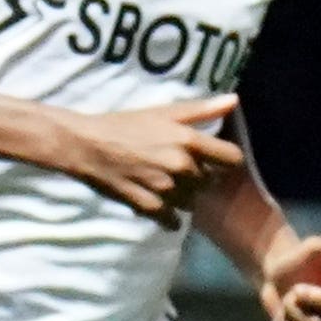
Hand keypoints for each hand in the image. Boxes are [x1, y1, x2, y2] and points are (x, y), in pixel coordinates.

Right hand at [36, 93, 245, 222]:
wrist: (86, 145)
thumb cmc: (124, 124)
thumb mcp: (163, 112)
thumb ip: (202, 109)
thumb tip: (234, 100)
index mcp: (188, 141)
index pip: (232, 159)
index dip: (226, 159)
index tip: (214, 158)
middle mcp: (181, 167)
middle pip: (211, 182)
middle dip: (201, 176)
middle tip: (181, 169)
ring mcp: (165, 189)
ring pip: (192, 201)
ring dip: (185, 195)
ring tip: (168, 184)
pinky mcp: (148, 206)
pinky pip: (173, 220)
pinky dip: (170, 216)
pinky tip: (161, 205)